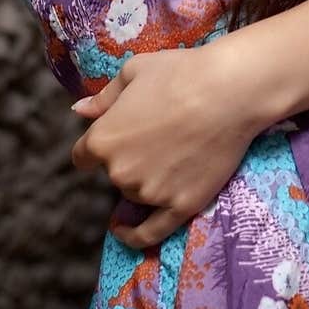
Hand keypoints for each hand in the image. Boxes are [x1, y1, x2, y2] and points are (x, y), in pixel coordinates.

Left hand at [69, 43, 264, 247]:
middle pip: (113, 173)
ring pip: (135, 193)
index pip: (83, 155)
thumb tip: (78, 110)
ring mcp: (150, 193)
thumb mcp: (134, 72)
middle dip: (128, 157)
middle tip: (157, 133)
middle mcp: (120, 172)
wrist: (229, 91)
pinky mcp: (180, 206)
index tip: (117, 137)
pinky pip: (149, 233)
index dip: (99, 145)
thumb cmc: (180, 73)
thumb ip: (104, 98)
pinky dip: (133, 236)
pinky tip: (125, 232)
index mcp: (103, 139)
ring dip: (144, 179)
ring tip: (172, 151)